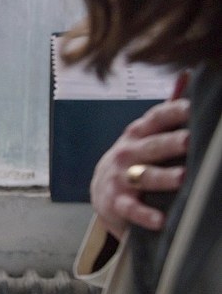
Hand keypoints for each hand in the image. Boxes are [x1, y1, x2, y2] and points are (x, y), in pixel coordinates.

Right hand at [89, 98, 189, 238]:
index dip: (173, 111)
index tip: (192, 107)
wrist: (102, 191)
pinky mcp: (116, 203)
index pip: (156, 118)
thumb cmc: (133, 159)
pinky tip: (161, 219)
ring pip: (142, 176)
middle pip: (151, 146)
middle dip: (170, 143)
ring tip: (182, 177)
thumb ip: (167, 109)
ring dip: (162, 177)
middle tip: (190, 141)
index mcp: (137, 133)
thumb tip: (187, 74)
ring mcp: (120, 178)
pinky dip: (146, 215)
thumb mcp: (145, 133)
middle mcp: (127, 153)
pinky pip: (132, 209)